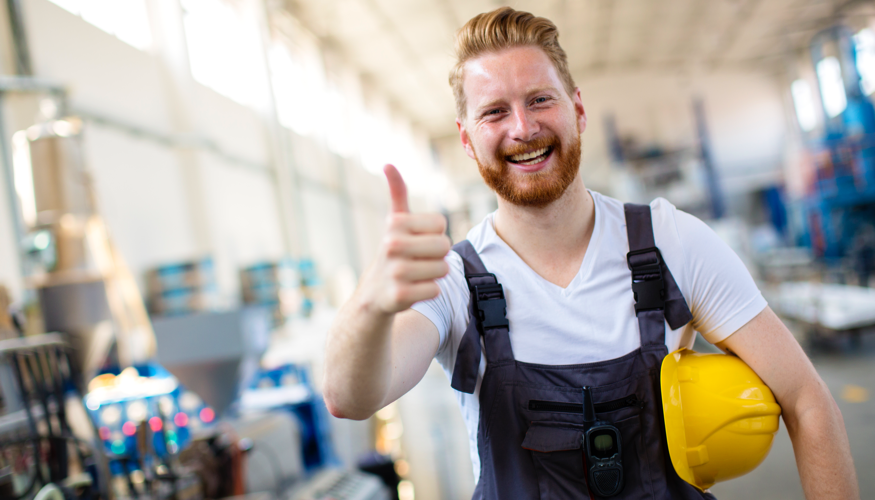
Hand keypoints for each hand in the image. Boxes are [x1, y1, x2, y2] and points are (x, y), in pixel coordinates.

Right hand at [360, 164, 450, 314]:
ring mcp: (395, 272)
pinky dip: (429, 291)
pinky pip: (436, 289)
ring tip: (416, 275)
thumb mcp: (394, 222)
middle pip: (445, 247)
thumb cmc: (393, 252)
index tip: (418, 241)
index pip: (442, 225)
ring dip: (434, 274)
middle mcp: (392, 245)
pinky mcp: (400, 295)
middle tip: (419, 260)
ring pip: (444, 269)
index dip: (435, 235)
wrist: (373, 293)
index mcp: (395, 224)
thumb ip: (397, 193)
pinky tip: (413, 289)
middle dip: (438, 256)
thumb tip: (388, 164)